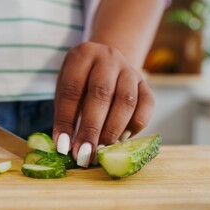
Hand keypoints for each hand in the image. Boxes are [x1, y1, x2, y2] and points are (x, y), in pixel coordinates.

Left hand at [53, 42, 154, 166]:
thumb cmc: (79, 81)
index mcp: (82, 55)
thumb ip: (65, 113)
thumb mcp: (65, 87)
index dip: (66, 120)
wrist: (105, 61)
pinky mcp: (145, 83)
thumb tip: (64, 146)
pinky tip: (120, 140)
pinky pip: (146, 106)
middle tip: (83, 155)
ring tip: (101, 151)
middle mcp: (108, 58)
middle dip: (91, 129)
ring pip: (127, 101)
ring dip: (113, 130)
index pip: (72, 90)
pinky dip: (135, 126)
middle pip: (101, 94)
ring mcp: (130, 70)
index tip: (63, 146)